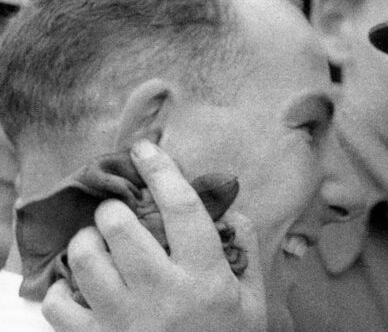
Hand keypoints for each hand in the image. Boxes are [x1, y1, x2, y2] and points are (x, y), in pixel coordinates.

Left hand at [41, 140, 267, 330]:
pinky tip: (81, 288)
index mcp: (203, 277)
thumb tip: (231, 210)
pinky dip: (64, 289)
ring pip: (85, 256)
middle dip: (116, 211)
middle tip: (120, 218)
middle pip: (120, 225)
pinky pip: (59, 302)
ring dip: (88, 242)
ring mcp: (121, 318)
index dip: (162, 170)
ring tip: (97, 246)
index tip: (146, 148)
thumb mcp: (252, 303)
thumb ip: (247, 252)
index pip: (181, 207)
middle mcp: (160, 291)